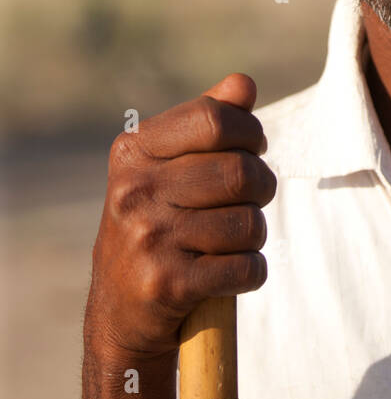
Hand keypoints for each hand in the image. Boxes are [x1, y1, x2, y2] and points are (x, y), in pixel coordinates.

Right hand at [85, 74, 275, 361]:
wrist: (120, 314)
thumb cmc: (157, 226)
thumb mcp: (166, 168)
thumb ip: (206, 123)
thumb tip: (244, 84)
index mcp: (133, 152)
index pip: (214, 119)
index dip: (249, 132)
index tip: (252, 148)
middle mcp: (134, 191)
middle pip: (240, 171)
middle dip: (261, 187)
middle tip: (251, 201)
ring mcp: (148, 238)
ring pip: (249, 223)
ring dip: (254, 235)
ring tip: (232, 242)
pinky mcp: (168, 285)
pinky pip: (246, 267)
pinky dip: (252, 272)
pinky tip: (229, 274)